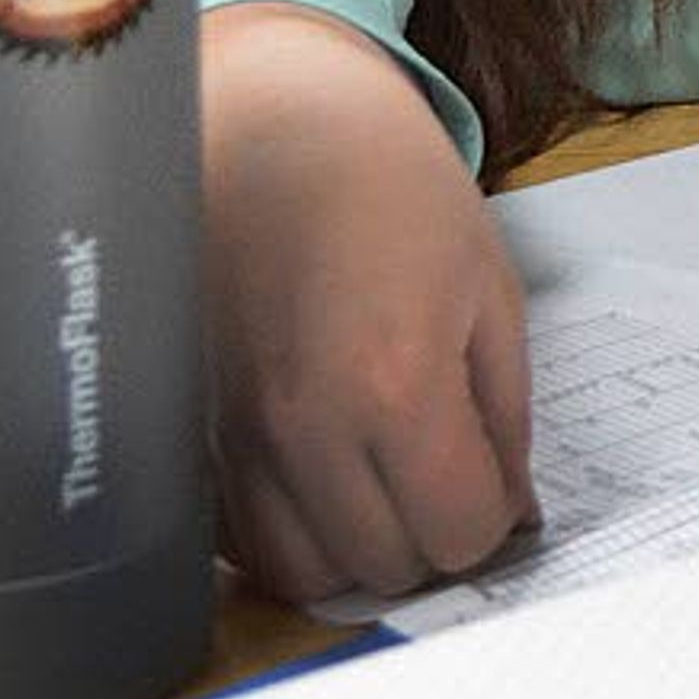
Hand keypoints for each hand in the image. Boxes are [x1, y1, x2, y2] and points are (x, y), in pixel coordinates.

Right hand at [200, 12, 534, 602]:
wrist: (271, 123)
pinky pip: (238, 538)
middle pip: (382, 568)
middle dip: (429, 537)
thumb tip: (511, 511)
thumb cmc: (391, 188)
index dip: (491, 518)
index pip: (458, 534)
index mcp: (394, 385)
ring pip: (302, 575)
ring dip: (354, 547)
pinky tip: (318, 473)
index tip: (491, 480)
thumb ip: (505, 418)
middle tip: (441, 476)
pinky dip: (286, 530)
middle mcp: (303, 427)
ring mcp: (233, 434)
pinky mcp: (188, 428)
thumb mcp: (488, 293)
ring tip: (380, 480)